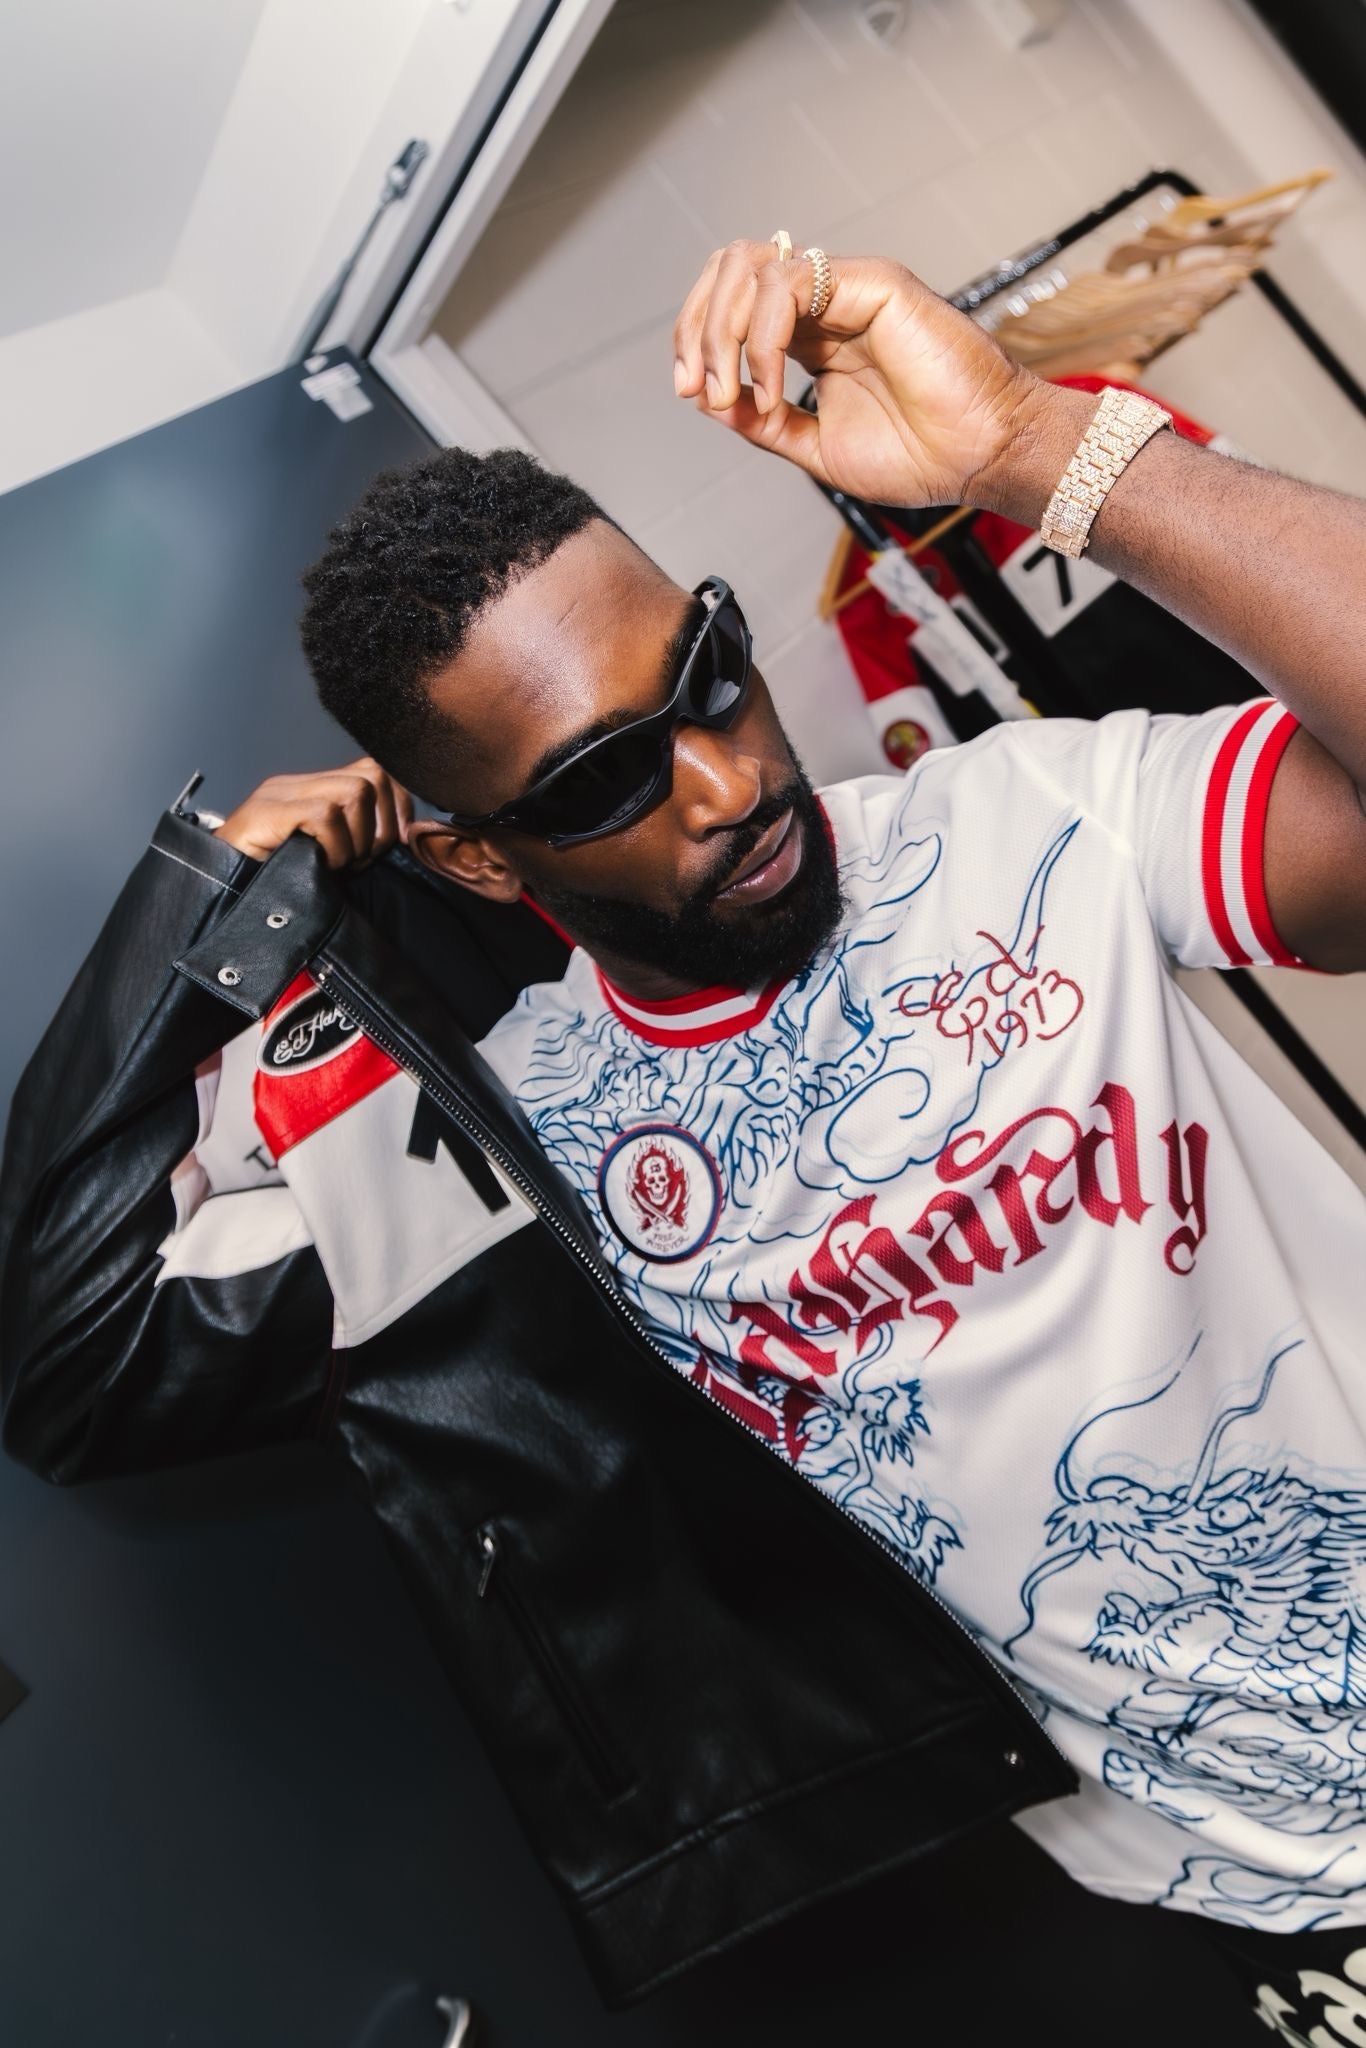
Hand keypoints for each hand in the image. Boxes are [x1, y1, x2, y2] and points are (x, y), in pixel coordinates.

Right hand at [215, 758, 413, 867]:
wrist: (217, 898)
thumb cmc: (274, 885)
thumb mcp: (330, 861)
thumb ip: (361, 842)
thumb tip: (408, 838)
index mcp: (313, 790)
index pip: (376, 771)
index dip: (398, 808)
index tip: (395, 846)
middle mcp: (297, 784)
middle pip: (373, 775)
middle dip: (381, 826)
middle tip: (360, 862)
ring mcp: (279, 795)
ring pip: (355, 791)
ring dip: (357, 839)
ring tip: (338, 864)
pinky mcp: (265, 813)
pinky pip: (325, 815)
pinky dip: (335, 847)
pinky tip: (321, 865)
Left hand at [673, 240, 1047, 510]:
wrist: (981, 457)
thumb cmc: (920, 457)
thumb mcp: (816, 448)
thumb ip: (764, 422)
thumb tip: (709, 400)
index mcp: (812, 337)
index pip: (732, 304)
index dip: (697, 338)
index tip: (692, 392)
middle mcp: (826, 304)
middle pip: (731, 270)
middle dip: (697, 325)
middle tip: (697, 386)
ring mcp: (848, 288)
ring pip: (750, 267)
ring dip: (723, 333)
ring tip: (731, 392)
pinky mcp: (871, 283)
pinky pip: (789, 285)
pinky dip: (763, 340)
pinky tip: (775, 389)